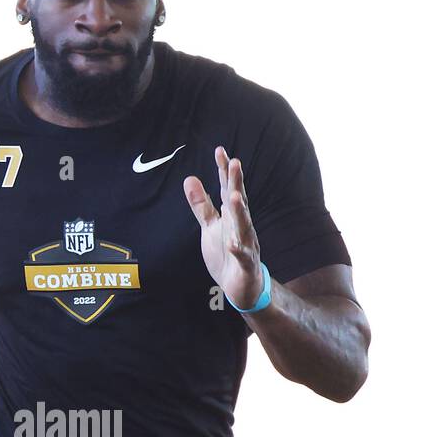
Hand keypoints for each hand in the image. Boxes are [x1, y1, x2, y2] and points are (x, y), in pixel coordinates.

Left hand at [184, 147, 262, 308]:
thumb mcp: (210, 227)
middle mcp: (242, 226)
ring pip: (244, 226)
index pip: (229, 189)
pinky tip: (233, 244)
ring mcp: (246, 244)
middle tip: (234, 163)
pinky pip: (242, 256)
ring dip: (240, 212)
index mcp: (233, 216)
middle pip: (239, 201)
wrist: (241, 286)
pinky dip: (238, 250)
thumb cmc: (226, 253)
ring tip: (235, 197)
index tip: (220, 151)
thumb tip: (190, 179)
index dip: (224, 171)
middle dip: (237, 183)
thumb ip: (201, 205)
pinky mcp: (245, 264)